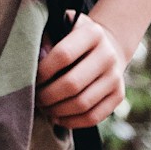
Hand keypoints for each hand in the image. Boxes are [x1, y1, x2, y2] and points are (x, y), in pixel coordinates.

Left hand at [35, 12, 127, 128]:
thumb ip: (46, 40)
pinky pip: (93, 117)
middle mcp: (108, 54)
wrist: (107, 47)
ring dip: (57, 111)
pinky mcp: (118, 95)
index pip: (63, 54)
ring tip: (44, 108)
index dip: (44, 70)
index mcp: (92, 33)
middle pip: (72, 84)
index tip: (32, 78)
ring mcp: (115, 77)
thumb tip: (38, 60)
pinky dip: (71, 121)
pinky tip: (56, 117)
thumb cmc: (73, 38)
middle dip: (48, 95)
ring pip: (82, 104)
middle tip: (35, 98)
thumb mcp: (61, 28)